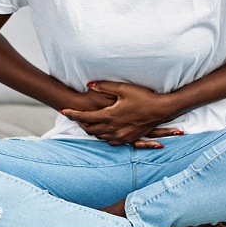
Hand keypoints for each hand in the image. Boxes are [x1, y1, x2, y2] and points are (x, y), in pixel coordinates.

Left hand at [61, 81, 180, 148]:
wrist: (161, 110)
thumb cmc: (143, 97)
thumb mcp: (123, 88)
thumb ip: (104, 86)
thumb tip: (89, 85)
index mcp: (110, 116)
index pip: (84, 117)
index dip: (72, 114)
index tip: (63, 110)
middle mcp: (113, 129)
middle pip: (90, 129)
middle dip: (80, 123)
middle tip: (75, 115)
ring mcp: (121, 136)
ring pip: (99, 136)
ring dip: (92, 130)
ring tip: (87, 122)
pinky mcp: (128, 139)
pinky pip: (110, 141)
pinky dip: (104, 136)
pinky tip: (104, 130)